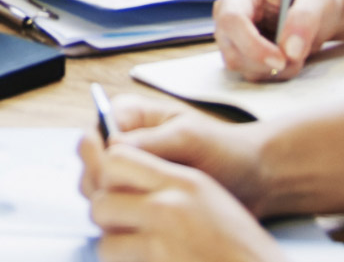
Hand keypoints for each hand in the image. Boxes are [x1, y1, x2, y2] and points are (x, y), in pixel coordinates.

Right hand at [80, 105, 287, 260]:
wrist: (253, 180)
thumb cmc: (225, 150)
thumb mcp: (189, 138)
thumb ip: (149, 142)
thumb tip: (111, 147)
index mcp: (131, 118)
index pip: (94, 132)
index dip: (97, 153)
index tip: (112, 169)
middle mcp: (124, 145)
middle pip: (90, 165)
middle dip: (102, 183)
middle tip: (128, 197)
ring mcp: (130, 174)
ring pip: (99, 191)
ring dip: (113, 203)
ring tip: (142, 211)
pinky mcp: (139, 200)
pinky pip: (118, 210)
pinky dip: (125, 218)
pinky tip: (145, 224)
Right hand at [214, 0, 343, 81]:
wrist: (320, 13)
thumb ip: (305, 17)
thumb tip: (290, 49)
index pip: (231, 19)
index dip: (252, 44)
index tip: (281, 60)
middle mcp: (228, 10)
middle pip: (231, 49)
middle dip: (265, 62)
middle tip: (295, 60)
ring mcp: (231, 35)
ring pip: (239, 65)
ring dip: (272, 69)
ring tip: (296, 55)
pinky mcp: (239, 53)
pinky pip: (250, 73)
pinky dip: (274, 73)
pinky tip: (288, 60)